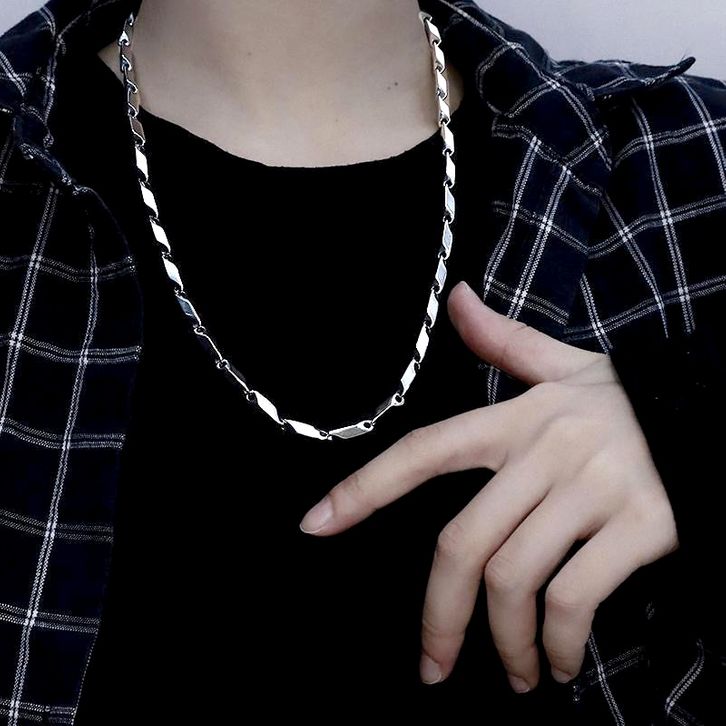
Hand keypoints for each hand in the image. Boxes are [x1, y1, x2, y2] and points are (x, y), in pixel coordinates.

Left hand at [298, 280, 678, 693]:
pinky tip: (559, 662)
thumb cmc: (628, 402)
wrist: (717, 418)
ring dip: (505, 641)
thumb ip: (503, 341)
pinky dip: (559, 642)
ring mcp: (594, 488)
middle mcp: (546, 451)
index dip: (364, 489)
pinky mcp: (641, 525)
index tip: (315, 526)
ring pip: (514, 578)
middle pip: (462, 542)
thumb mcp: (565, 366)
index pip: (424, 450)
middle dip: (437, 616)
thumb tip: (456, 298)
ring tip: (514, 673)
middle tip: (432, 667)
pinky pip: (577, 597)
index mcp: (518, 417)